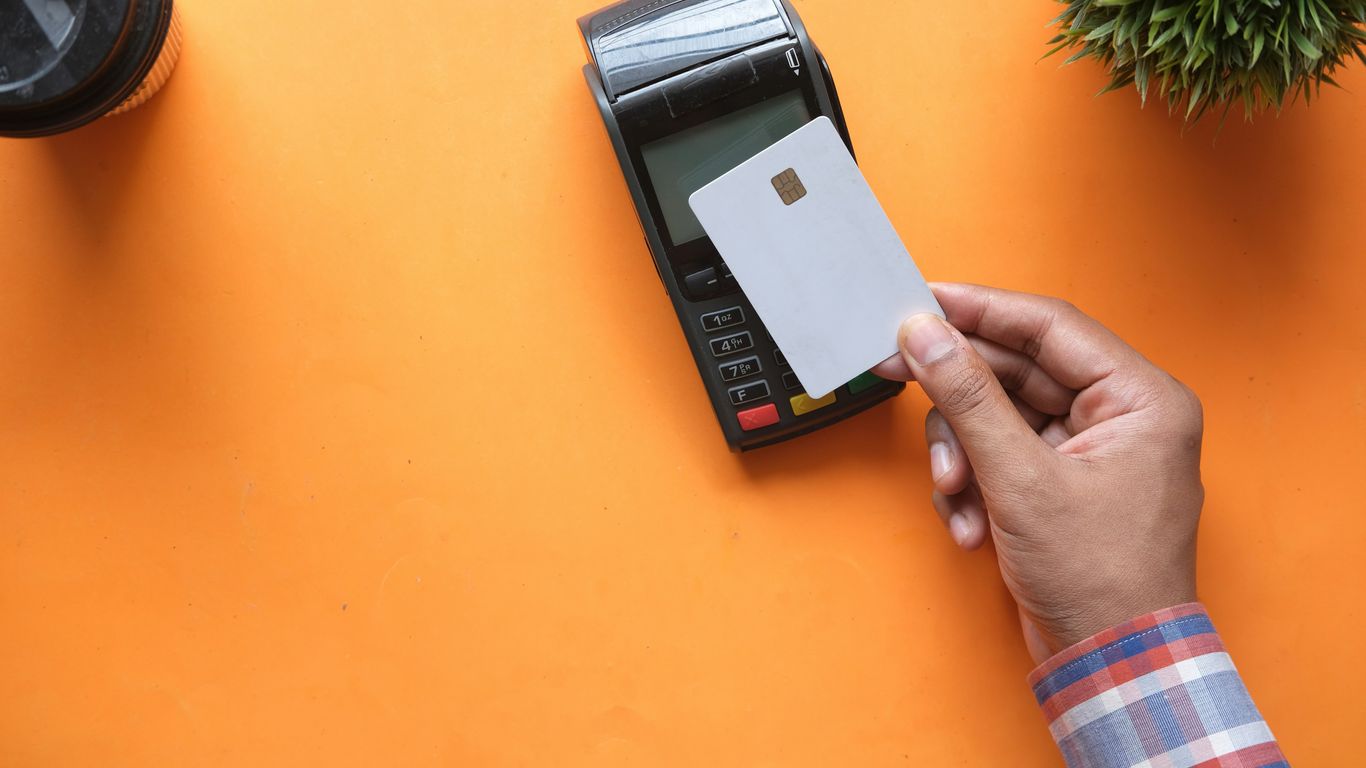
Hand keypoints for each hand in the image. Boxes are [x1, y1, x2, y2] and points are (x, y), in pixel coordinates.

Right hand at [874, 284, 1202, 662]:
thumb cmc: (1101, 580)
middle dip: (958, 395)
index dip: (981, 309)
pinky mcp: (1060, 485)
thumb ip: (969, 398)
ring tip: (956, 491)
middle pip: (1017, 371)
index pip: (1050, 326)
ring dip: (963, 452)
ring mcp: (1088, 452)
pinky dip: (975, 484)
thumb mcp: (1021, 479)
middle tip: (897, 372)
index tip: (924, 300)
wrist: (1111, 665)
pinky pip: (1001, 456)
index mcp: (1140, 399)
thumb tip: (926, 336)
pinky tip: (973, 523)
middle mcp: (1120, 416)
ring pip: (999, 416)